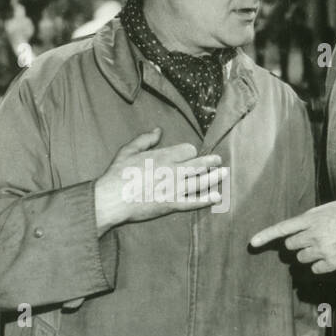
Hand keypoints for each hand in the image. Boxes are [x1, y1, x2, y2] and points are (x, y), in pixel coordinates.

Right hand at [93, 128, 227, 234]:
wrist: (112, 199)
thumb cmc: (117, 174)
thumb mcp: (128, 151)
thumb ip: (145, 139)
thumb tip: (158, 130)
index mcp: (163, 156)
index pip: (188, 150)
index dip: (190, 151)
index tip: (190, 154)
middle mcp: (172, 171)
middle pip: (198, 164)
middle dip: (210, 161)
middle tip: (218, 160)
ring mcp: (174, 189)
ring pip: (200, 181)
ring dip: (213, 177)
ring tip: (224, 173)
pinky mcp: (171, 204)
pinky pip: (193, 202)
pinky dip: (206, 199)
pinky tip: (216, 196)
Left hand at [249, 200, 335, 273]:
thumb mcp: (332, 207)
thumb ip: (314, 217)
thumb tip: (302, 226)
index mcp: (312, 218)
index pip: (283, 228)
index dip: (266, 236)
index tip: (253, 243)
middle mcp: (314, 235)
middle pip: (290, 246)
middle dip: (297, 244)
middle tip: (311, 240)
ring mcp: (322, 250)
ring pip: (301, 258)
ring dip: (308, 254)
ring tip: (326, 247)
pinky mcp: (331, 264)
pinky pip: (315, 269)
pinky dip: (320, 265)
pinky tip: (331, 257)